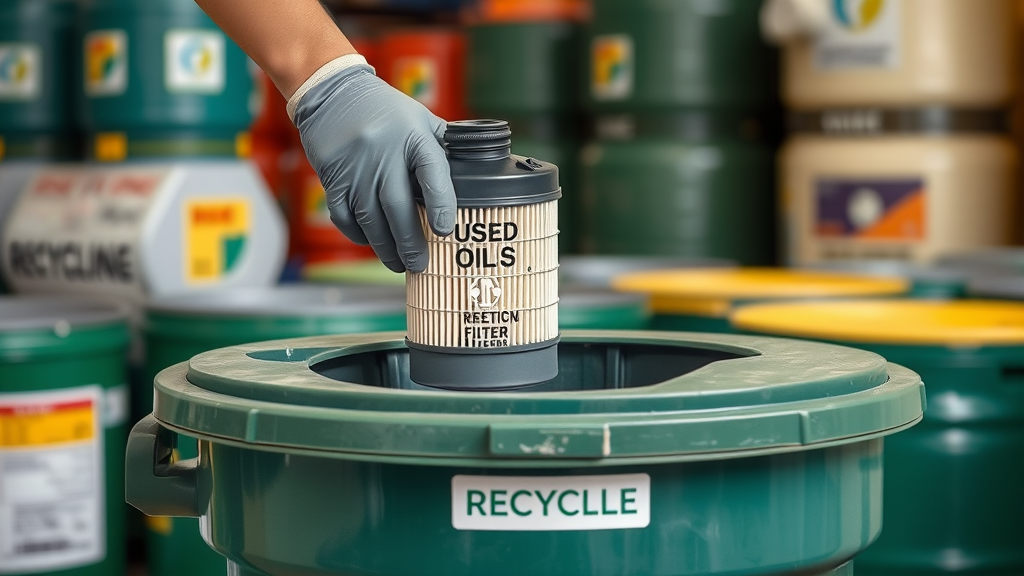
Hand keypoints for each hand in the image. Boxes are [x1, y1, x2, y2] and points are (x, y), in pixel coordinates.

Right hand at [292, 63, 455, 272]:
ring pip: (371, 218)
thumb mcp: (420, 119)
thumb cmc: (385, 109)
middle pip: (398, 207)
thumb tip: (471, 175)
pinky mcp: (333, 178)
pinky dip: (359, 235)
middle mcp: (383, 153)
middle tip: (421, 264)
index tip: (446, 229)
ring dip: (386, 247)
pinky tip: (372, 243)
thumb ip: (442, 146)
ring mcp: (355, 168)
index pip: (433, 172)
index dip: (442, 203)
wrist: (332, 91)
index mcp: (414, 136)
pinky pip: (345, 216)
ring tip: (400, 264)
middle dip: (411, 242)